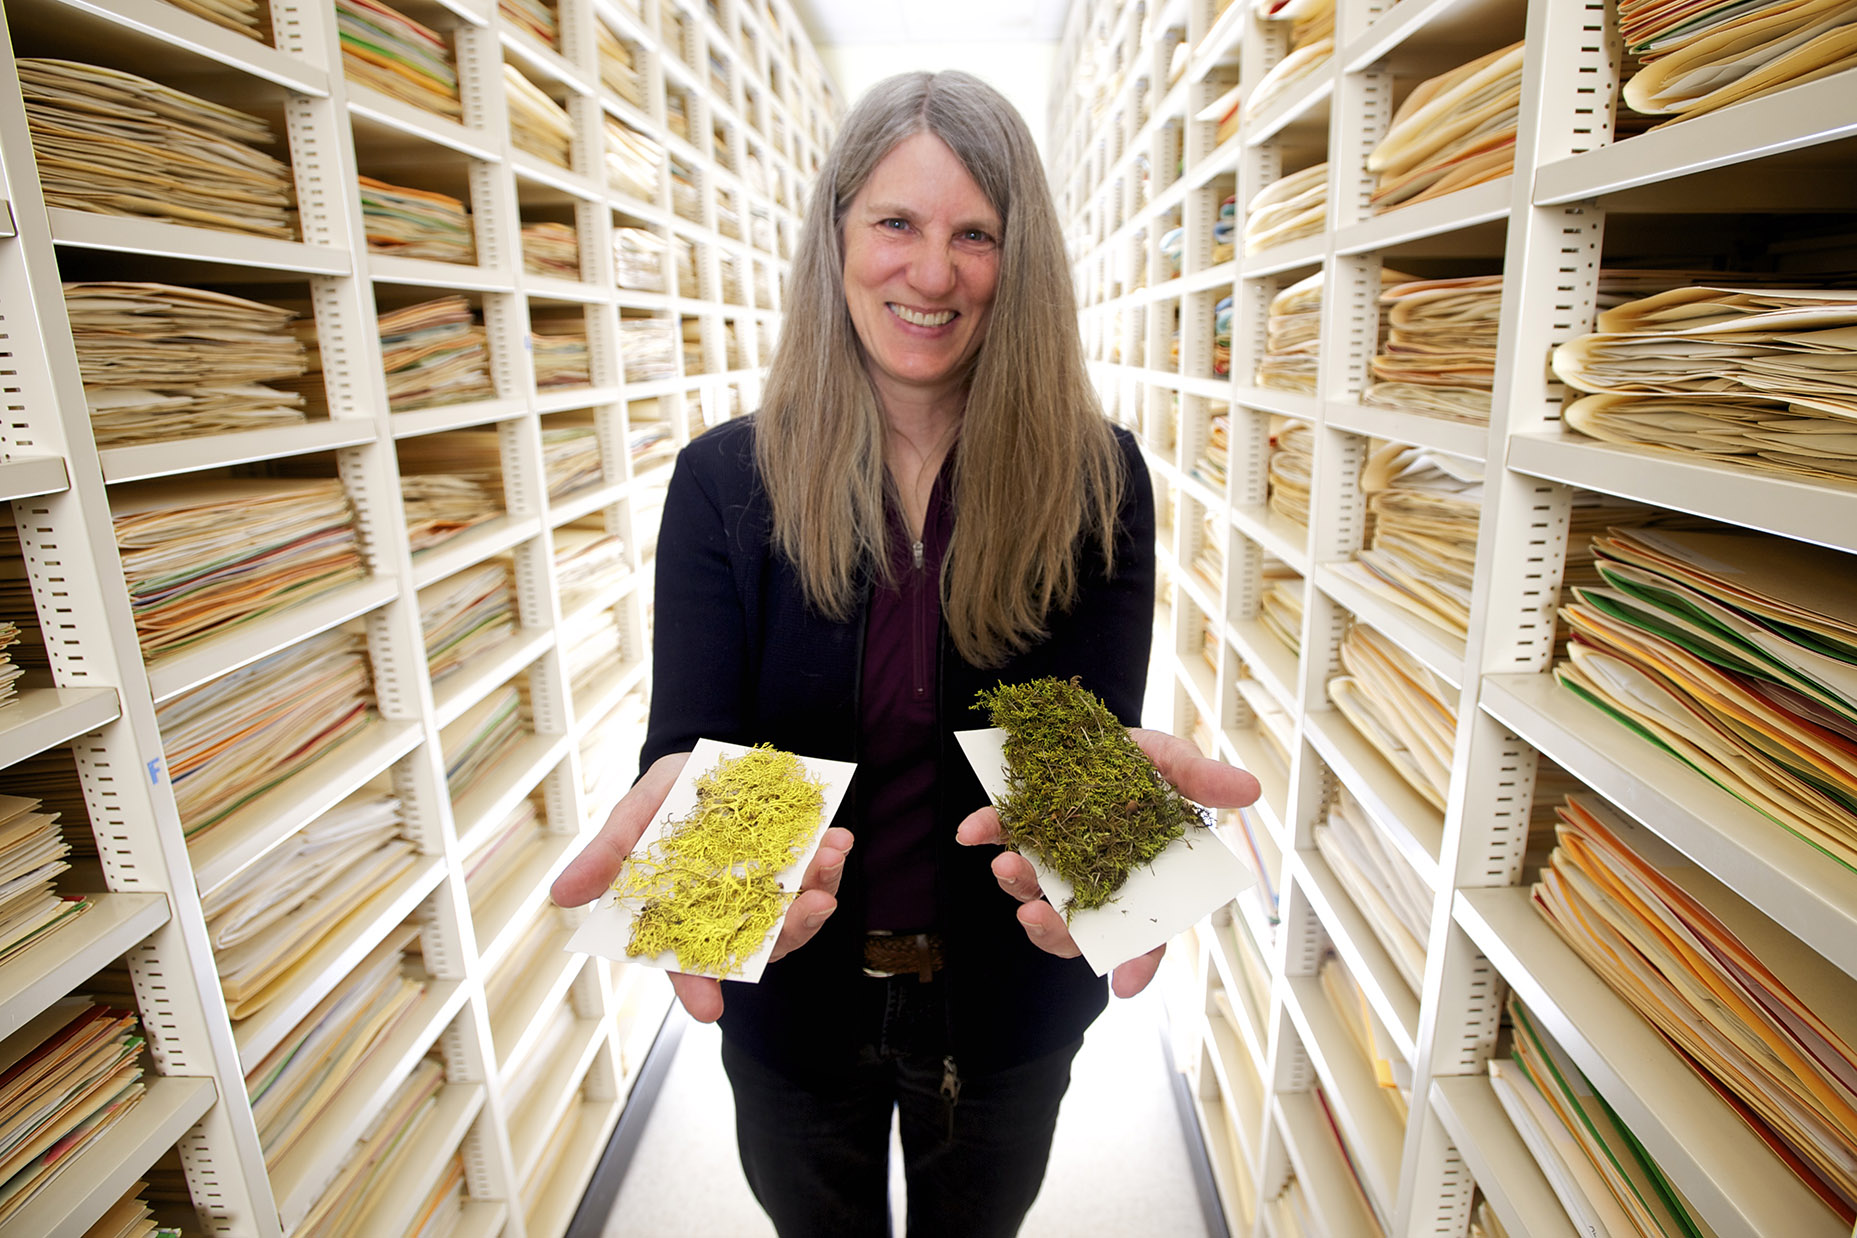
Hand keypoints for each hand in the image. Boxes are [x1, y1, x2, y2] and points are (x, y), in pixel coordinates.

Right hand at [551, 751, 853, 1023]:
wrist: (708, 759)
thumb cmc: (664, 798)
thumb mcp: (632, 817)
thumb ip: (607, 856)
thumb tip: (560, 895)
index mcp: (685, 914)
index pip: (686, 962)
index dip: (695, 987)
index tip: (708, 1011)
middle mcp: (729, 912)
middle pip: (756, 943)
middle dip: (786, 932)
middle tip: (808, 908)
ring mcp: (766, 891)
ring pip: (794, 914)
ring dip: (818, 894)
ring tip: (829, 859)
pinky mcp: (795, 864)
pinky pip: (816, 875)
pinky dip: (828, 862)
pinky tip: (836, 839)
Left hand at [955, 728, 1261, 998]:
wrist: (1093, 726)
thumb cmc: (1142, 759)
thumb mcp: (1174, 763)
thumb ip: (1201, 780)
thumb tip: (1250, 789)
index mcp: (1140, 880)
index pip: (1144, 936)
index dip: (1138, 962)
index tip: (1123, 984)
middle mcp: (1094, 881)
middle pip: (1079, 929)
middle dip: (1056, 931)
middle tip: (1040, 916)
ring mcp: (1053, 860)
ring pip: (1035, 894)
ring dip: (1019, 888)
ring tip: (1009, 867)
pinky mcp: (1019, 827)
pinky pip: (999, 837)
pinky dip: (984, 833)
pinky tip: (972, 831)